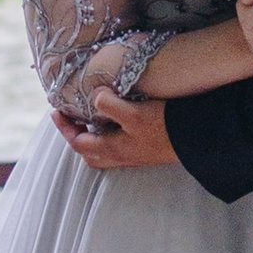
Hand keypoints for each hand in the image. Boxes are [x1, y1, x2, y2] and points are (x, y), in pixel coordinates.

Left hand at [54, 83, 176, 172]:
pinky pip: (118, 147)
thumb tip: (94, 96)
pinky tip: (118, 123)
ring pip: (104, 152)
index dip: (64, 127)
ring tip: (92, 119)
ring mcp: (135, 155)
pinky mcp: (146, 150)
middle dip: (76, 136)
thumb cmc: (165, 128)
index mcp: (113, 149)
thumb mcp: (134, 114)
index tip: (55, 110)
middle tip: (72, 116)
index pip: (78, 142)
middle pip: (89, 153)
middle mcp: (121, 156)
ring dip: (93, 138)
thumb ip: (110, 106)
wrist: (197, 141)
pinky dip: (110, 136)